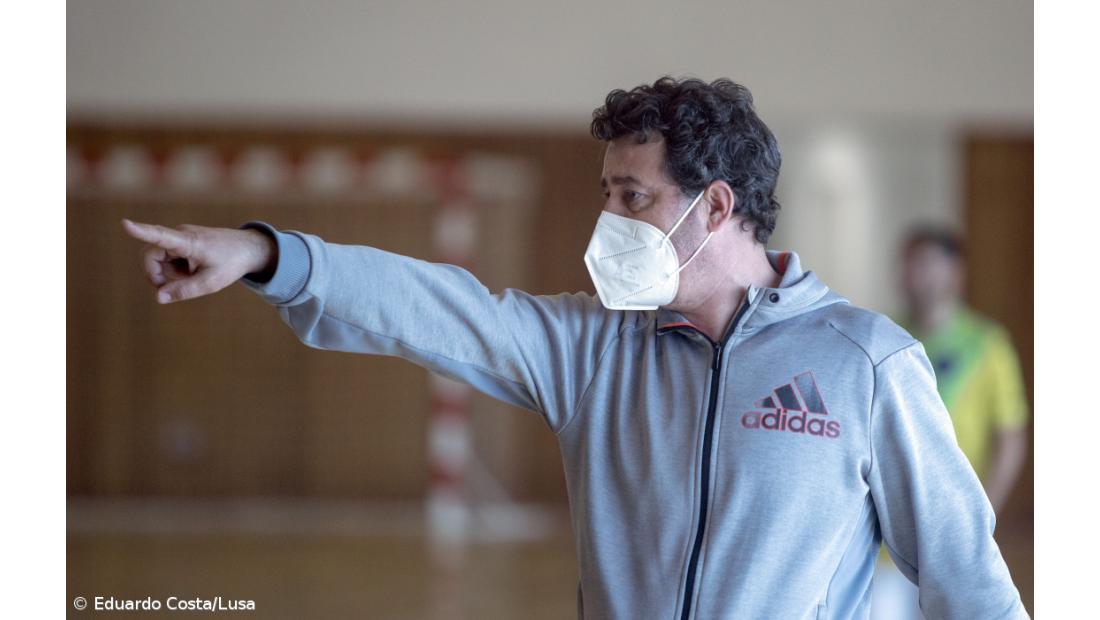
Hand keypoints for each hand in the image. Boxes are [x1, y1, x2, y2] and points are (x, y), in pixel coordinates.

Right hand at [121, 219, 276, 303]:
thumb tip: (158, 297)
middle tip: (169, 290)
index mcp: (190, 242)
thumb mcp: (211, 282)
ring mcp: (181, 236)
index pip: (161, 236)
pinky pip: (169, 258)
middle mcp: (181, 235)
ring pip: (160, 259)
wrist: (249, 248)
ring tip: (193, 275)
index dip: (141, 232)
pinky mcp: (182, 241)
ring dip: (170, 273)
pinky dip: (177, 269)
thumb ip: (185, 291)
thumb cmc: (232, 264)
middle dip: (156, 274)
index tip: (125, 224)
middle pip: (151, 255)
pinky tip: (194, 269)